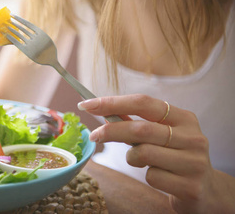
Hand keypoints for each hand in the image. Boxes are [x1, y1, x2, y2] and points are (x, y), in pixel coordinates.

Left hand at [78, 94, 234, 212]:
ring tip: (142, 161)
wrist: (205, 190)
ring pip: (143, 153)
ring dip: (132, 158)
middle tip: (94, 135)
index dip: (113, 102)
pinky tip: (161, 177)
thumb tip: (101, 110)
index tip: (87, 104)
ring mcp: (193, 162)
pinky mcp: (190, 186)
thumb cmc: (174, 156)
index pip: (143, 103)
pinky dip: (148, 176)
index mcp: (183, 118)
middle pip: (140, 128)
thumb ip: (137, 122)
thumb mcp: (162, 135)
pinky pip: (152, 176)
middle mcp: (192, 137)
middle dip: (111, 131)